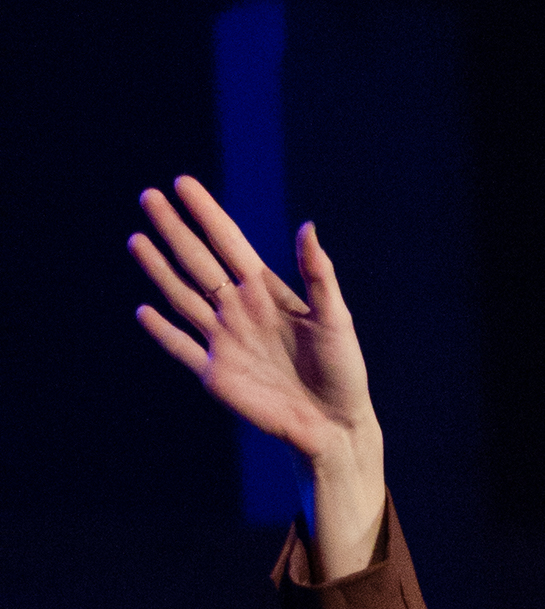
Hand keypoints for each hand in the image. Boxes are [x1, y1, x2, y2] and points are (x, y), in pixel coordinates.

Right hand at [133, 178, 384, 569]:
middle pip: (198, 262)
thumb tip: (308, 226)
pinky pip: (181, 348)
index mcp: (266, 291)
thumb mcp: (336, 318)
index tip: (183, 184)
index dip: (206, 214)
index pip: (229, 243)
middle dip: (173, 230)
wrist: (334, 423)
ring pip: (182, 297)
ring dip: (159, 269)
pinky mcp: (216, 374)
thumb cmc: (344, 369)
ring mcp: (224, 340)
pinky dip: (162, 331)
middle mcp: (239, 310)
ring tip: (136, 240)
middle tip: (149, 197)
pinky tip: (143, 311)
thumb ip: (319, 274)